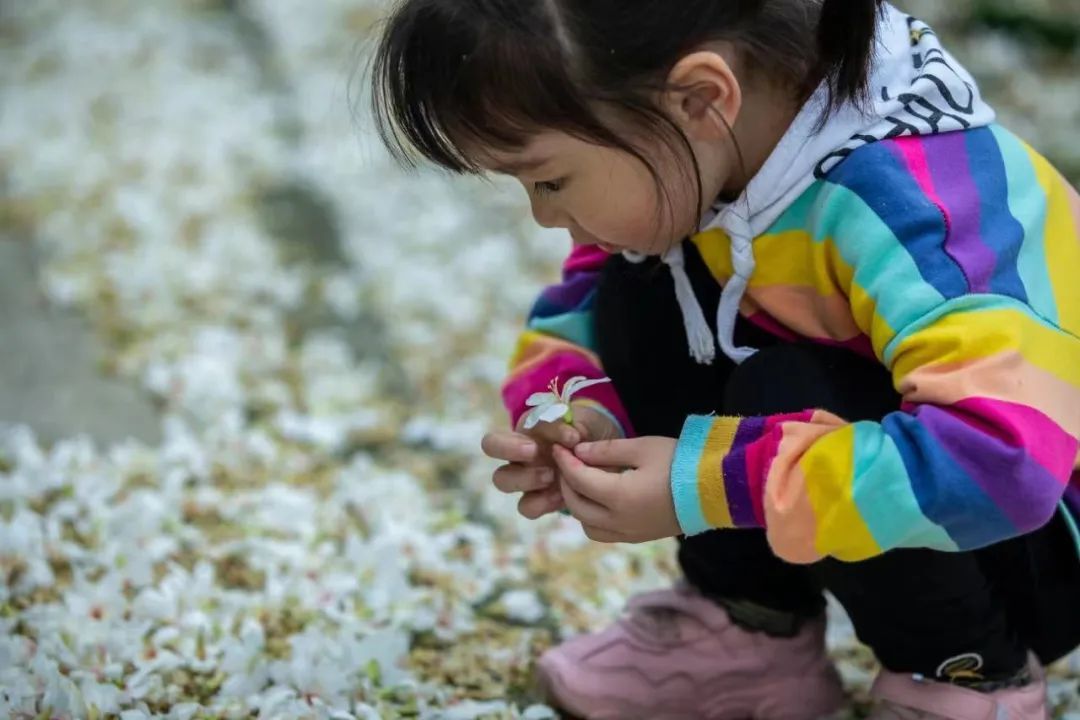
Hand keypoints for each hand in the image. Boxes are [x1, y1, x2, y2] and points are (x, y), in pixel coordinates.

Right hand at [481, 403, 621, 519]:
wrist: (601, 457)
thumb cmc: (586, 432)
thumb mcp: (583, 421)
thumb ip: (574, 425)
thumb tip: (571, 436)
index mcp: (522, 432)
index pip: (500, 436)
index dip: (519, 440)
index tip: (566, 438)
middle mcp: (517, 455)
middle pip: (491, 449)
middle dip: (510, 450)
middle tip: (534, 451)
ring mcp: (525, 479)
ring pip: (503, 481)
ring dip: (526, 478)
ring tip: (552, 476)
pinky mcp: (539, 500)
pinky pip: (527, 507)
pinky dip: (543, 502)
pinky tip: (562, 495)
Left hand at [550, 437, 680, 542]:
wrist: (717, 491)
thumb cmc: (682, 463)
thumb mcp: (643, 448)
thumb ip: (607, 451)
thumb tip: (578, 452)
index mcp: (618, 498)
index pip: (578, 481)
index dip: (565, 463)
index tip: (559, 448)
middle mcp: (619, 522)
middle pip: (577, 507)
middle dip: (566, 484)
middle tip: (567, 464)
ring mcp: (630, 534)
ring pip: (588, 526)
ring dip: (578, 505)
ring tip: (583, 482)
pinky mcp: (640, 538)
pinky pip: (605, 533)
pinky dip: (594, 517)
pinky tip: (601, 497)